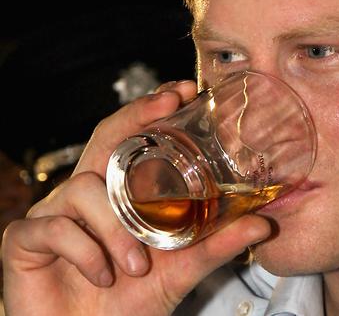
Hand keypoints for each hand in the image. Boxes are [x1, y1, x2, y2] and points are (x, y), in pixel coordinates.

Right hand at [1, 81, 271, 315]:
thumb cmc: (130, 302)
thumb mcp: (181, 268)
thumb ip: (217, 245)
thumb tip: (264, 223)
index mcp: (120, 193)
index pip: (133, 140)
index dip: (152, 111)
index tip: (183, 92)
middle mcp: (87, 193)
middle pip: (105, 137)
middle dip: (136, 115)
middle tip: (168, 106)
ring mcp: (54, 213)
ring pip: (84, 188)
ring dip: (116, 227)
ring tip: (137, 263)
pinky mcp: (25, 240)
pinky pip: (55, 228)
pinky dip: (85, 251)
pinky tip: (103, 275)